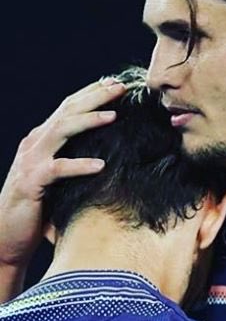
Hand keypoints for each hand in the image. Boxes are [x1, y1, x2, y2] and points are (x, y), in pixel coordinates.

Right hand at [0, 78, 126, 268]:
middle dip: (93, 97)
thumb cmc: (38, 211)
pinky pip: (57, 170)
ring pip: (61, 132)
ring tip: (113, 115)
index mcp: (42, 142)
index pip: (67, 110)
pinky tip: (100, 165)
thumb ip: (76, 165)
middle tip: (119, 86)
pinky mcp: (31, 183)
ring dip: (87, 121)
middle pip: (66, 112)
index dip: (90, 94)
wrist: (6, 236)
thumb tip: (112, 161)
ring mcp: (31, 162)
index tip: (115, 83)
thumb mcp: (60, 181)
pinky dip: (79, 166)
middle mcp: (35, 145)